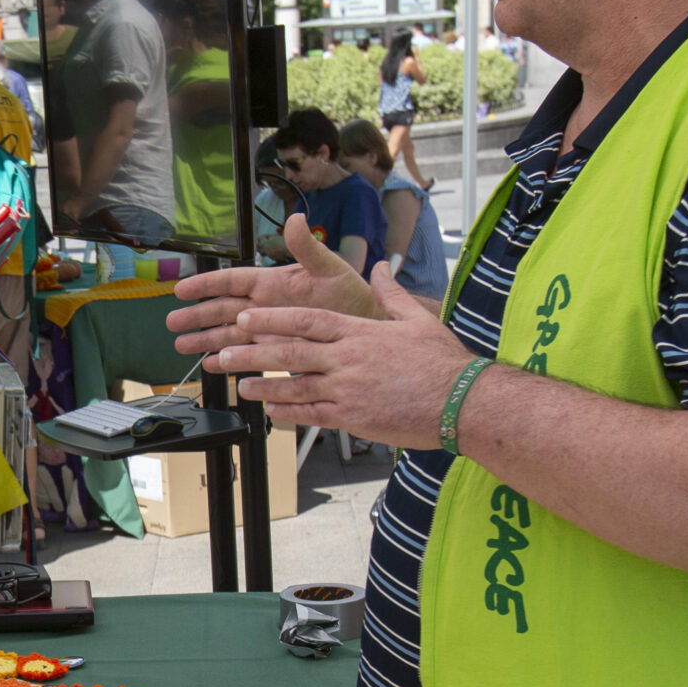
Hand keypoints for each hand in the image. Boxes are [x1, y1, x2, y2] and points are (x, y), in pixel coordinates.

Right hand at [166, 214, 375, 354]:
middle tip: (172, 321)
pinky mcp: (275, 351)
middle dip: (196, 316)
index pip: (232, 281)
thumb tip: (295, 219)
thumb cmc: (352, 295)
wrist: (367, 327)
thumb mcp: (330, 268)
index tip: (182, 289)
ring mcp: (268, 329)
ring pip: (228, 334)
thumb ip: (308, 247)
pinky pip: (245, 355)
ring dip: (205, 340)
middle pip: (222, 309)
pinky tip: (212, 365)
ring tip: (182, 346)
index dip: (206, 284)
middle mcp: (265, 306)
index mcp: (273, 282)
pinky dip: (228, 361)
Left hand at [207, 263, 477, 449]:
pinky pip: (312, 414)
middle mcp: (347, 359)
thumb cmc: (443, 362)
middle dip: (253, 352)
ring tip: (239, 384)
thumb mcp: (416, 319)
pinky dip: (288, 412)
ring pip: (294, 386)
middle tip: (225, 352)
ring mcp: (347, 390)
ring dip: (263, 385)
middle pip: (290, 353)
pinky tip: (270, 410)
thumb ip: (391, 293)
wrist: (462, 401)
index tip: (247, 317)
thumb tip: (380, 268)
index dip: (272, 319)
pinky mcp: (353, 418)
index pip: (306, 320)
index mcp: (359, 332)